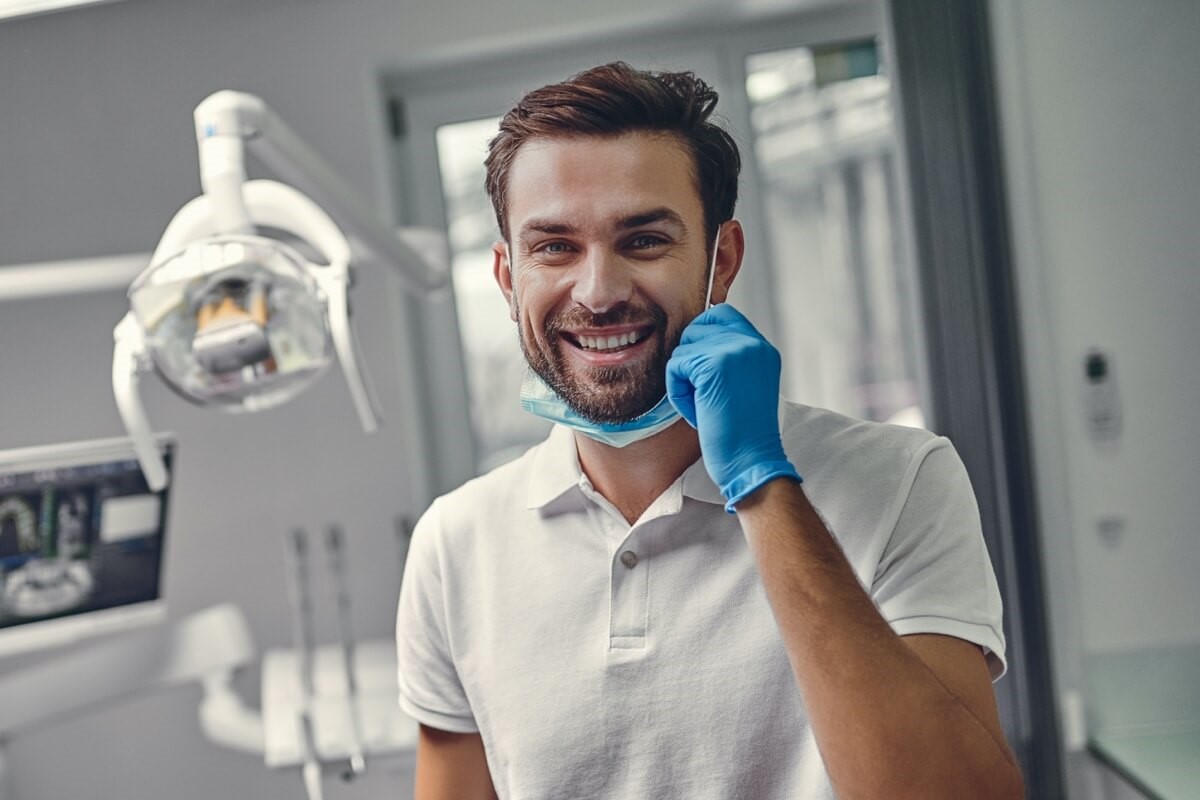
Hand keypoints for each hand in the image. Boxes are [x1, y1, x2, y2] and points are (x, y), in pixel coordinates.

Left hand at [666, 304, 801, 511]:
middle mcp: (752, 344)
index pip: (722, 315)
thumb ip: (728, 359)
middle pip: (698, 326)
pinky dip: (678, 392)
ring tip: (704, 405)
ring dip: (684, 379)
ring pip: (683, 348)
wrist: (751, 461)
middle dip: (690, 358)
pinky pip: (675, 366)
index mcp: (762, 348)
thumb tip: (693, 342)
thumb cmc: (743, 433)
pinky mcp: (713, 365)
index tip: (701, 369)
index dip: (702, 336)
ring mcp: (734, 351)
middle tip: (703, 391)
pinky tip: (697, 411)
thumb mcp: (744, 385)